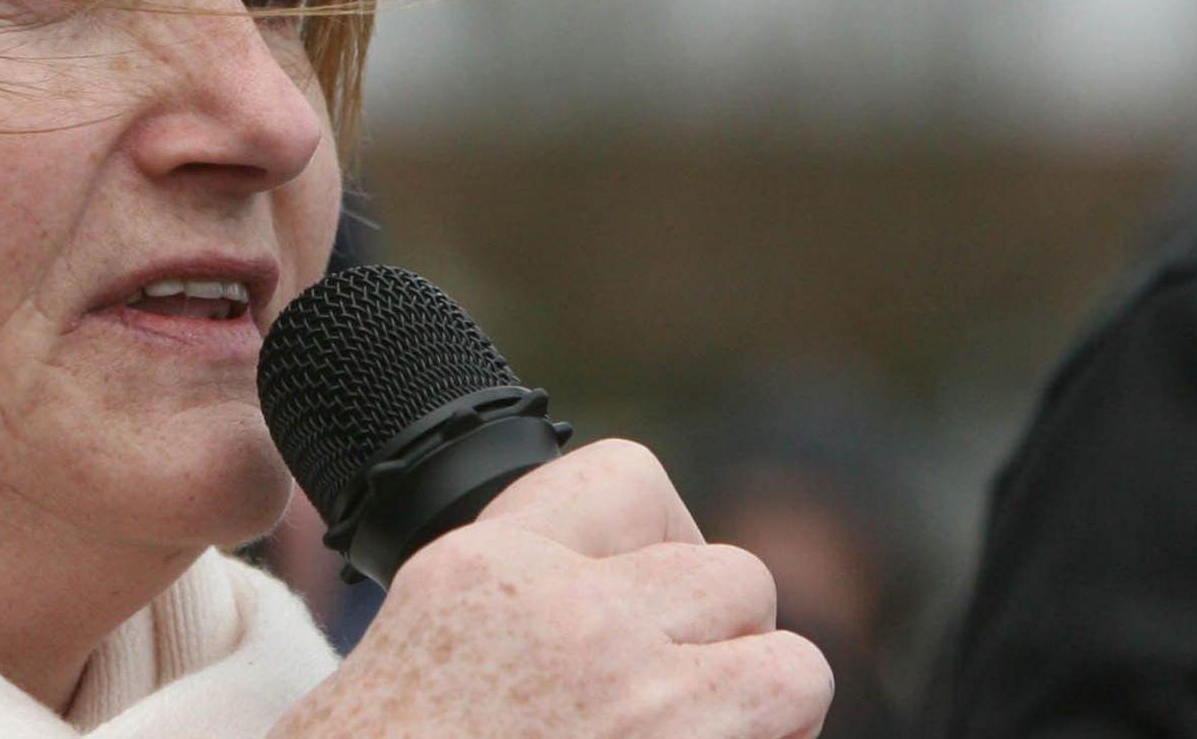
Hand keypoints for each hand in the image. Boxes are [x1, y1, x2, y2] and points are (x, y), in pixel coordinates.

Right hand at [270, 439, 831, 738]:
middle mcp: (579, 625)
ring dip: (764, 716)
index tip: (648, 602)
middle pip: (734, 576)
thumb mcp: (403, 664)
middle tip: (674, 709)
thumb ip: (500, 622)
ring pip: (793, 670)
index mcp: (487, 577)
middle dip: (722, 642)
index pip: (628, 481)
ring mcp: (654, 714)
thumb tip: (590, 629)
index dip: (660, 541)